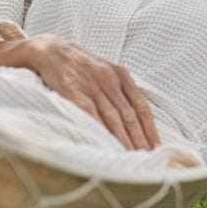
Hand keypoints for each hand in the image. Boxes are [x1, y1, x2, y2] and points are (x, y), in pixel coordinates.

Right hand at [0, 34, 160, 150]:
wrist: (50, 50)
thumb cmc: (81, 65)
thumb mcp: (106, 69)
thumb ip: (122, 89)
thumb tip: (138, 117)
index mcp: (121, 74)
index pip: (141, 105)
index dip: (149, 127)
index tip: (156, 146)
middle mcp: (108, 79)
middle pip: (128, 114)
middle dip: (139, 138)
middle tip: (147, 157)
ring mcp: (91, 85)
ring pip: (112, 117)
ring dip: (122, 139)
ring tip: (130, 157)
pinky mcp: (72, 91)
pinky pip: (89, 114)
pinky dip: (99, 130)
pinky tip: (105, 144)